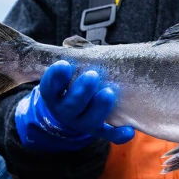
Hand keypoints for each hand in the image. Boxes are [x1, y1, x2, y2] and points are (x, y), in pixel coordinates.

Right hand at [15, 60, 134, 151]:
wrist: (68, 113)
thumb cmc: (70, 83)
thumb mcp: (65, 72)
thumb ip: (69, 59)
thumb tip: (71, 43)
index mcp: (53, 95)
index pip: (50, 87)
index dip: (55, 77)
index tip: (64, 65)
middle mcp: (65, 111)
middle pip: (71, 105)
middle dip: (82, 91)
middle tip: (93, 75)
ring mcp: (82, 123)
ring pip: (90, 120)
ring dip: (100, 107)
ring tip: (109, 93)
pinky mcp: (98, 131)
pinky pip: (109, 135)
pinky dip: (119, 135)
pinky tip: (129, 130)